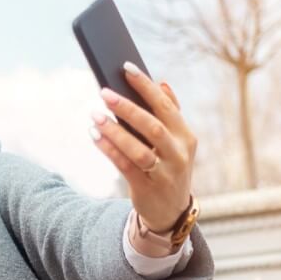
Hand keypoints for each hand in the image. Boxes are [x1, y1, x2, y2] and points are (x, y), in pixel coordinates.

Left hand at [90, 62, 196, 231]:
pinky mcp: (147, 188)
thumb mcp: (176, 142)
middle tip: (104, 92)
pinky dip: (110, 150)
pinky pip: (126, 166)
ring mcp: (164, 173)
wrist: (171, 211)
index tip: (126, 68)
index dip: (146, 86)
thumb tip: (162, 82)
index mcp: (186, 136)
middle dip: (127, 107)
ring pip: (138, 149)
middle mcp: (178, 154)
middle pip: (153, 126)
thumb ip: (171, 113)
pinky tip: (95, 136)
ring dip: (115, 131)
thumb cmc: (168, 167)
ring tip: (94, 115)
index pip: (166, 106)